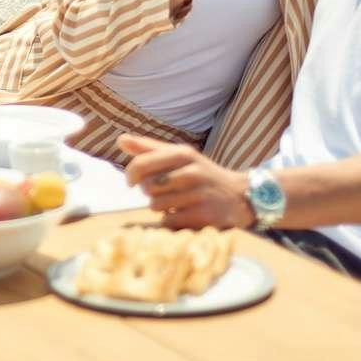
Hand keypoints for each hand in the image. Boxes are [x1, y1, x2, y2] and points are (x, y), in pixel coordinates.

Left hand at [118, 134, 254, 229]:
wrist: (240, 196)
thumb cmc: (201, 174)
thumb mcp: (180, 156)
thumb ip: (149, 148)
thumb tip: (120, 140)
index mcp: (183, 154)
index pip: (142, 163)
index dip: (130, 174)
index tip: (131, 182)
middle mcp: (191, 172)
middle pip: (147, 187)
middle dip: (149, 192)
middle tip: (163, 192)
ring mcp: (198, 195)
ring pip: (156, 205)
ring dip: (161, 207)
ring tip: (177, 202)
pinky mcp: (202, 216)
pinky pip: (168, 221)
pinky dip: (170, 220)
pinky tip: (184, 214)